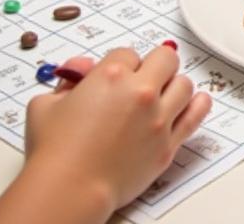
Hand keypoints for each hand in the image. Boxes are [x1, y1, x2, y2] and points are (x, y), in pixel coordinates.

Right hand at [24, 46, 210, 213]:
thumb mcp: (46, 106)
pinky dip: (198, 105)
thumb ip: (67, 80)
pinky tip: (195, 102)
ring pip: (184, 84)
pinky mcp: (168, 143)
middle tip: (144, 79)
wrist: (67, 191)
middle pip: (166, 58)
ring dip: (173, 87)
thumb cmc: (54, 152)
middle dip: (154, 66)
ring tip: (161, 97)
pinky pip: (196, 114)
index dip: (121, 65)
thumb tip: (78, 68)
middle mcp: (140, 91)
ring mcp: (158, 118)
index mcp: (112, 75)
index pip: (128, 53)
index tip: (116, 77)